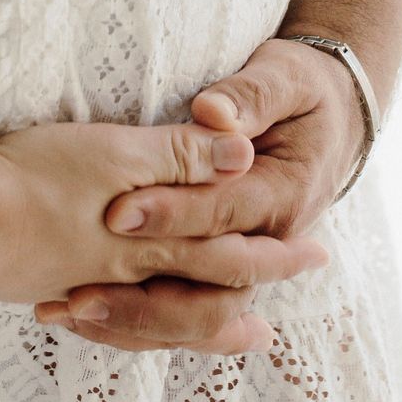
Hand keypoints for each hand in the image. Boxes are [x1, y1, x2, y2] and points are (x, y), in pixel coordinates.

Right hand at [0, 118, 327, 332]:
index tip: (313, 256)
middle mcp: (124, 272)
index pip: (225, 248)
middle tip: (271, 332)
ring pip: (152, 317)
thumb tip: (244, 157)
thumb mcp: (116, 151)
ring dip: (191, 327)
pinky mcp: (45, 285)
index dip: (270, 250)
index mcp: (151, 238)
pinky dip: (128, 327)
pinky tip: (112, 321)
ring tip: (222, 337)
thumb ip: (179, 155)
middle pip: (196, 294)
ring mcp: (83, 284)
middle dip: (238, 304)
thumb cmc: (35, 177)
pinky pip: (104, 319)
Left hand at [32, 38, 366, 353]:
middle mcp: (265, 242)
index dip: (170, 214)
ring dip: (132, 320)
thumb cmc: (304, 93)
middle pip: (206, 289)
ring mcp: (244, 262)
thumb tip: (214, 113)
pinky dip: (138, 322)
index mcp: (283, 195)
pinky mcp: (221, 267)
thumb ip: (247, 97)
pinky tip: (82, 319)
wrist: (333, 121)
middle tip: (78, 295)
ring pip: (193, 316)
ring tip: (69, 312)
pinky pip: (183, 314)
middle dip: (140, 296)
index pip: (220, 213)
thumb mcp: (284, 79)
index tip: (115, 212)